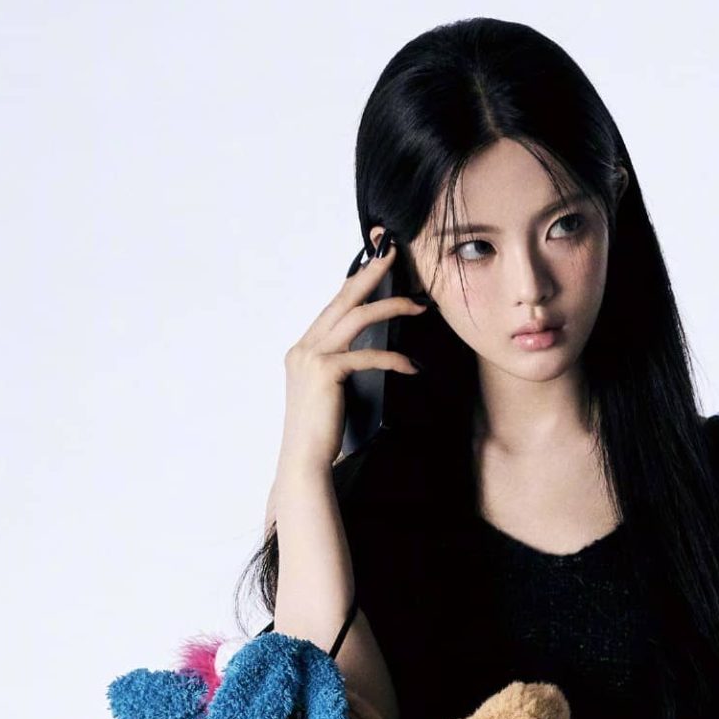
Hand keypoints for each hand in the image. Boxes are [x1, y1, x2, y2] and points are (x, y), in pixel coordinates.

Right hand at [279, 229, 427, 476]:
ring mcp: (312, 357)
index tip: (374, 267)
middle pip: (343, 299)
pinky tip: (411, 365)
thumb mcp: (328, 394)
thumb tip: (368, 356)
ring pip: (357, 317)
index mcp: (302, 350)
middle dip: (371, 274)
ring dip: (391, 306)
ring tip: (417, 305)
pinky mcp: (327, 371)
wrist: (304, 461)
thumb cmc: (319, 435)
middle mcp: (303, 348)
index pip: (332, 308)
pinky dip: (393, 359)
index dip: (354, 284)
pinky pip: (367, 355)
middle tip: (394, 256)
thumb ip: (339, 370)